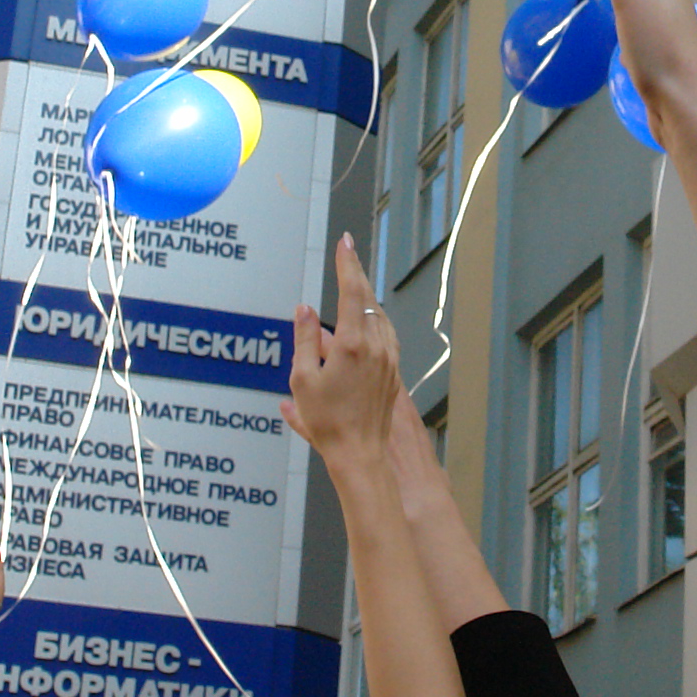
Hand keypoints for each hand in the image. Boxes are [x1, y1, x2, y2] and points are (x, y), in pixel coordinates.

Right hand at [283, 234, 405, 459]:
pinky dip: (374, 322)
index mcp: (352, 345)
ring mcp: (389, 359)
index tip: (345, 243)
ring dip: (365, 300)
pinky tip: (367, 323)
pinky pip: (386, 335)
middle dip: (356, 275)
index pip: (352, 291)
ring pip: (380, 317)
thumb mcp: (302, 379)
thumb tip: (305, 310)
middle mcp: (376, 347)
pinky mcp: (394, 372)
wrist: (359, 453)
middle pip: (368, 300)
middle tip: (348, 255)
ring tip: (352, 288)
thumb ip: (304, 339)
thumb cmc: (327, 423)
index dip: (348, 263)